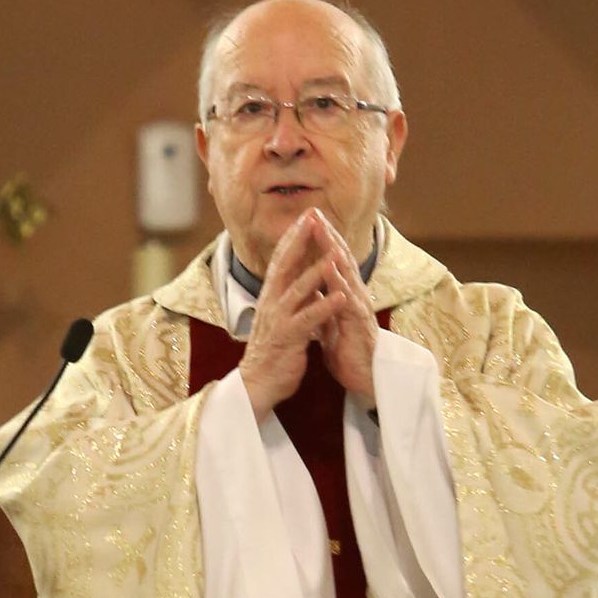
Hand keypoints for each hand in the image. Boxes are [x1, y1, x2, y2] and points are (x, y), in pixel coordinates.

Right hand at [239, 212, 344, 419]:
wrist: (257, 382)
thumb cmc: (274, 347)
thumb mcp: (282, 313)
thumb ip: (292, 293)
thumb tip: (303, 273)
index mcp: (272, 294)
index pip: (282, 258)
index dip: (294, 236)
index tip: (306, 215)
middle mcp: (272, 301)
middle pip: (286, 264)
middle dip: (300, 240)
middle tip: (312, 217)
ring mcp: (279, 318)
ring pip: (298, 289)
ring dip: (316, 271)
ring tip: (333, 254)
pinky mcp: (288, 338)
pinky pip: (308, 320)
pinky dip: (324, 307)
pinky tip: (340, 297)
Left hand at [315, 218, 378, 401]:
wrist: (364, 380)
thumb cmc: (348, 351)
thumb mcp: (330, 320)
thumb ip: (324, 301)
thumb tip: (313, 286)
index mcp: (345, 294)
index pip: (332, 261)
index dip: (321, 240)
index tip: (306, 219)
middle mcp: (354, 295)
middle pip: (341, 259)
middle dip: (327, 234)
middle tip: (314, 212)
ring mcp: (358, 307)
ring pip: (346, 273)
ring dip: (333, 250)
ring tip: (321, 229)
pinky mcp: (359, 324)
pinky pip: (348, 299)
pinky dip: (338, 281)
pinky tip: (330, 266)